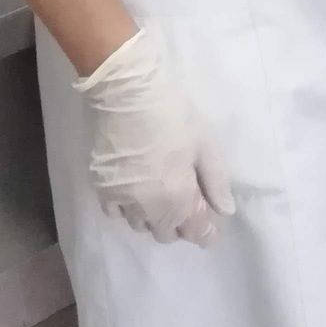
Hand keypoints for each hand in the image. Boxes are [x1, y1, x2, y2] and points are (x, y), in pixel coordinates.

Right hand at [73, 27, 234, 246]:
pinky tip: (137, 191)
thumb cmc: (172, 114)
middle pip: (166, 234)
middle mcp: (147, 207)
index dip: (206, 232)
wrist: (125, 92)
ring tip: (163, 196)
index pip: (194, 231)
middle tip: (189, 204)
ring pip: (140, 225)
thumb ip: (216, 182)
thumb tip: (224, 210)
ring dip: (155, 218)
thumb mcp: (206, 145)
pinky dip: (129, 209)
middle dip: (181, 225)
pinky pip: (116, 213)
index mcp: (177, 198)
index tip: (212, 227)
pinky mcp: (100, 187)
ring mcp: (120, 199)